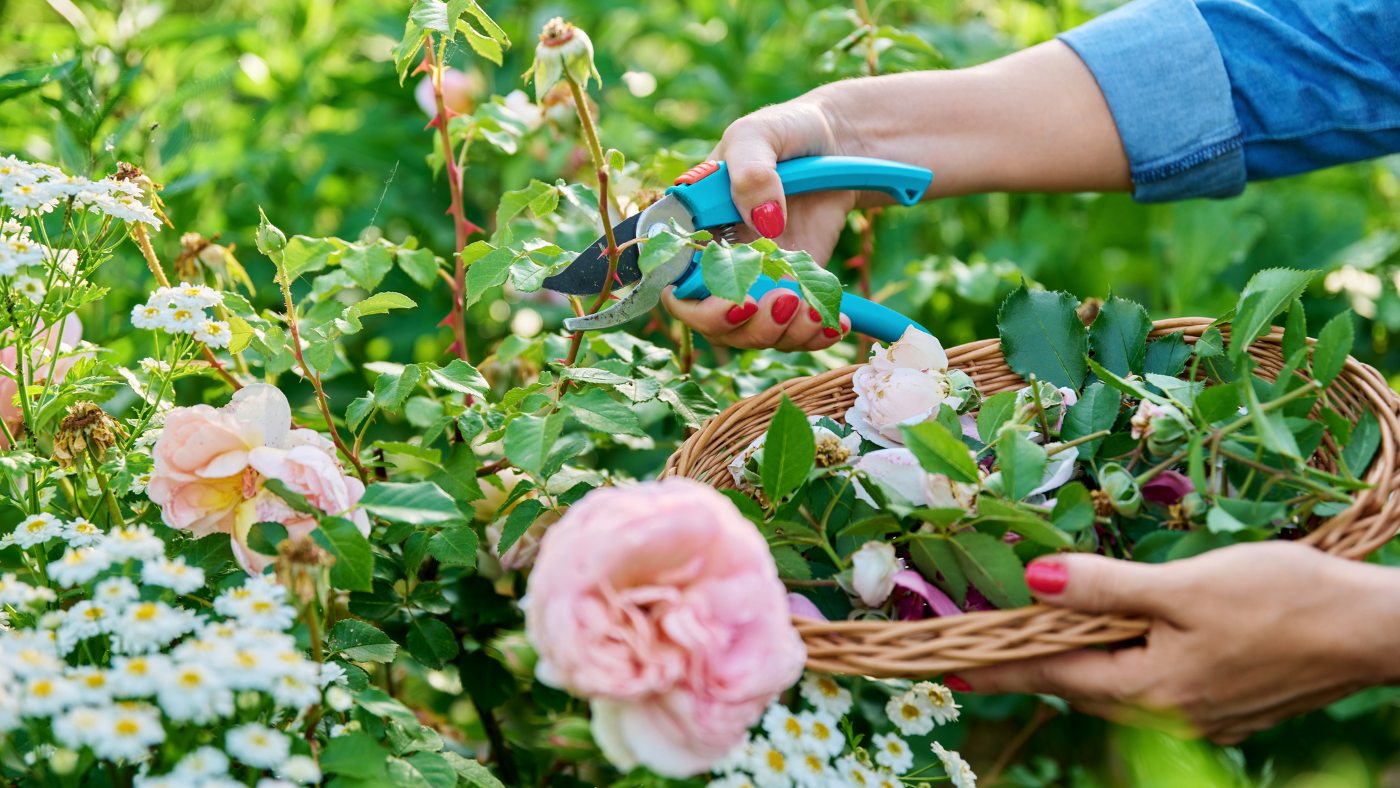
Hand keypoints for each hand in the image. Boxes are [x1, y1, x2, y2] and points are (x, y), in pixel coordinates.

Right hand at [662, 94, 857, 350]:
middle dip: (745, 327)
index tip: (739, 302)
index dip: (699, 304)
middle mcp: (717, 262)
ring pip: (751, 333)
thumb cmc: (787, 132)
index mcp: (693, 227)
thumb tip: (763, 221)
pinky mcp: (791, 290)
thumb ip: (751, 170)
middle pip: (711, 320)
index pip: (675, 282)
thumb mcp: (760, 134)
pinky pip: (791, 330)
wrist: (840, 143)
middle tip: (785, 303)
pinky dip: (812, 334)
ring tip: (815, 311)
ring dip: (782, 334)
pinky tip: (836, 322)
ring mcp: (755, 280)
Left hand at [957, 542, 1399, 743]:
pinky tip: (1115, 639)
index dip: (995, 666)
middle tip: (979, 646)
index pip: (1049, 674)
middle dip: (1028, 664)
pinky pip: (1150, 684)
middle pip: (1077, 682)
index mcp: (1148, 688)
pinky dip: (1118, 660)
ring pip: (1113, 684)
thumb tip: (1033, 582)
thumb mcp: (1185, 586)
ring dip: (1073, 660)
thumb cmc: (1284, 599)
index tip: (945, 669)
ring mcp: (1198, 714)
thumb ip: (1105, 588)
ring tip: (1035, 637)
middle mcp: (1166, 712)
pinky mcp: (1224, 703)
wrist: (1375, 631)